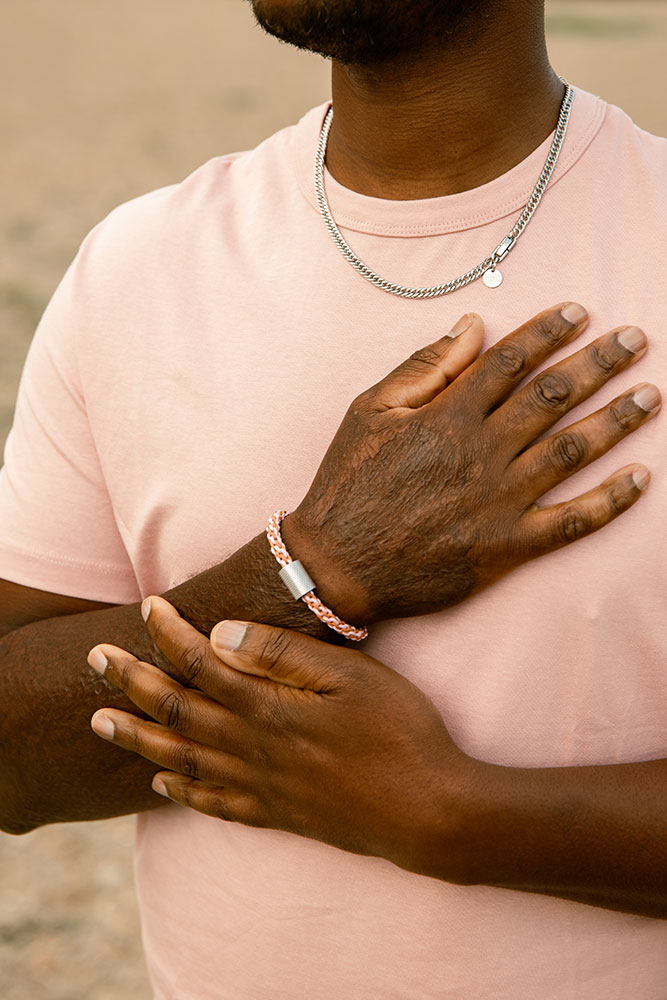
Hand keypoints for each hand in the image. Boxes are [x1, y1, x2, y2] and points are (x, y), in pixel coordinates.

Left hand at [88, 596, 473, 879]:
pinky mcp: (278, 814)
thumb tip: (220, 634)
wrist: (429, 812)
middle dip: (131, 681)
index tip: (147, 605)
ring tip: (100, 722)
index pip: (200, 663)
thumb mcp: (351, 676)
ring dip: (137, 736)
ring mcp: (262, 786)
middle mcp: (252, 748)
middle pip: (176, 710)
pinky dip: (180, 792)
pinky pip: (213, 803)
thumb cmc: (400, 732)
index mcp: (268, 708)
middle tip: (96, 658)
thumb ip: (283, 655)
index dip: (169, 634)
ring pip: (181, 758)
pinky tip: (161, 784)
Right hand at [285, 304, 659, 622]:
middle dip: (600, 362)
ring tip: (651, 396)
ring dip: (617, 419)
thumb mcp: (369, 411)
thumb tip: (474, 325)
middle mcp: (481, 453)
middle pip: (554, 396)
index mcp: (447, 416)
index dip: (549, 331)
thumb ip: (424, 367)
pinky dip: (610, 501)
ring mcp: (499, 501)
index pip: (512, 361)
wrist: (338, 566)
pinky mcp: (508, 546)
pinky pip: (571, 522)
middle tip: (635, 340)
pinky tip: (640, 478)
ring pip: (572, 451)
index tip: (580, 312)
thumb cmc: (347, 485)